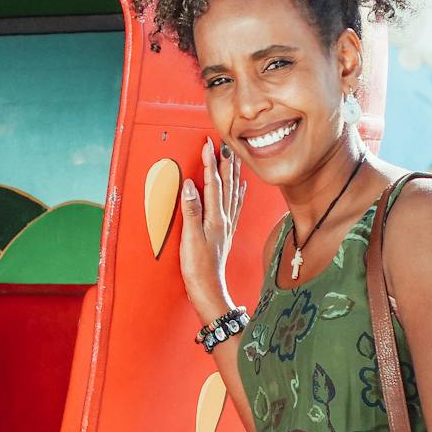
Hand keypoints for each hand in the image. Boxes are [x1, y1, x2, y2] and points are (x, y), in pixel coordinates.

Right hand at [180, 138, 242, 321]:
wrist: (208, 289)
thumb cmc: (198, 267)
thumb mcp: (190, 239)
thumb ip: (191, 211)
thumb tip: (190, 185)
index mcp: (215, 217)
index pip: (213, 184)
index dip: (210, 163)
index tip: (208, 144)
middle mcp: (224, 218)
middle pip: (227, 184)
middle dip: (225, 162)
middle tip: (224, 143)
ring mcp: (226, 225)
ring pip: (233, 192)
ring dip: (233, 173)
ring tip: (234, 157)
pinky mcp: (225, 232)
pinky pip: (235, 206)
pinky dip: (238, 192)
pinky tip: (241, 187)